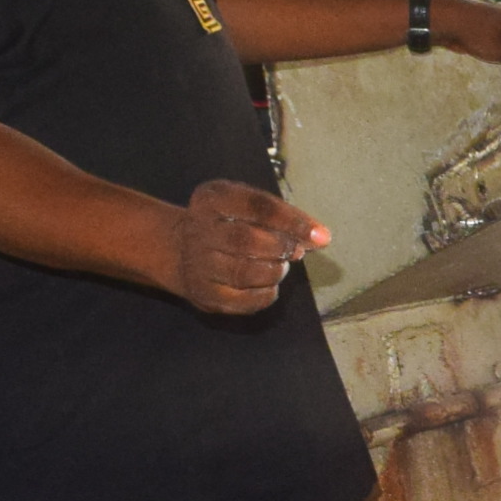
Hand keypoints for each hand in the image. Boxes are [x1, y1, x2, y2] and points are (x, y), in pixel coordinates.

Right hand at [172, 179, 327, 316]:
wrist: (180, 250)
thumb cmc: (228, 223)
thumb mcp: (248, 206)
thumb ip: (284, 217)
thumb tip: (319, 238)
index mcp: (213, 199)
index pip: (257, 207)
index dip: (292, 221)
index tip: (321, 236)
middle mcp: (198, 229)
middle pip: (246, 241)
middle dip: (281, 248)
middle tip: (295, 251)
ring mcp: (197, 264)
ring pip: (244, 273)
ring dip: (275, 272)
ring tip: (279, 266)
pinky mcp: (203, 294)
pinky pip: (243, 301)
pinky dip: (266, 294)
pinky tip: (268, 285)